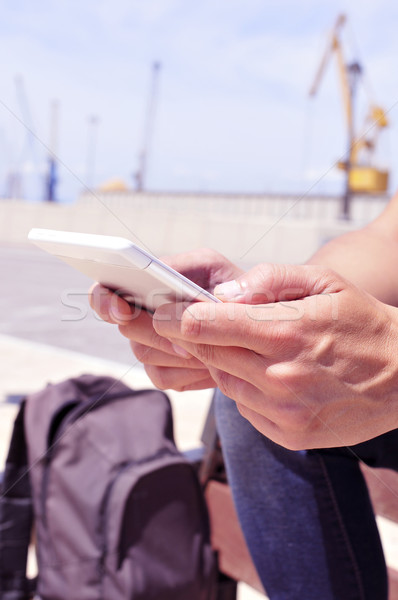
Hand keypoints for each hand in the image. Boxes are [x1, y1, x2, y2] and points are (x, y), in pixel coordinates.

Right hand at [89, 249, 242, 390]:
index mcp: (145, 282)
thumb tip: (213, 297)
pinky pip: (163, 376)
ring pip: (146, 355)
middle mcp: (141, 314)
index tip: (122, 307)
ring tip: (206, 349)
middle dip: (156, 333)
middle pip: (127, 328)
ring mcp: (150, 344)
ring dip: (177, 352)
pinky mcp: (164, 370)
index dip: (105, 300)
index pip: (105, 290)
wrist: (249, 324)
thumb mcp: (222, 270)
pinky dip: (187, 371)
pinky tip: (209, 364)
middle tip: (183, 338)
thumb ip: (207, 271)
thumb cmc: (230, 287)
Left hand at [152, 263, 397, 448]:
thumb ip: (269, 280)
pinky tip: (267, 374)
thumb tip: (221, 296)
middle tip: (167, 322)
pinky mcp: (288, 434)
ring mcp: (284, 410)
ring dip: (222, 361)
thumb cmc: (360, 320)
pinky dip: (244, 387)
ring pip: (224, 380)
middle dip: (183, 337)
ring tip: (242, 345)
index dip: (173, 317)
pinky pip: (244, 406)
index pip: (206, 326)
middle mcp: (280, 375)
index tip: (156, 311)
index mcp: (285, 331)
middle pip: (207, 354)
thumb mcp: (324, 280)